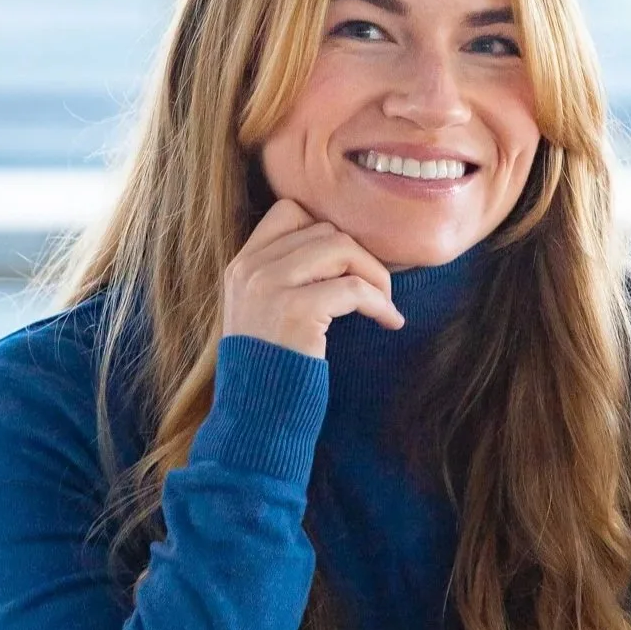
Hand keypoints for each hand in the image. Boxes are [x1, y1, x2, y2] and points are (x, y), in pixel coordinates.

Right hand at [221, 198, 402, 358]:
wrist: (254, 418)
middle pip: (324, 230)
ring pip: (341, 249)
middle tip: (374, 290)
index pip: (289, 211)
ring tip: (383, 304)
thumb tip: (341, 251)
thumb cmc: (268, 371)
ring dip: (374, 275)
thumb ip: (283, 278)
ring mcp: (270, 288)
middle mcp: (251, 270)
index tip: (344, 264)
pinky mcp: (296, 312)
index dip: (325, 229)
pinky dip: (380, 303)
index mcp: (241, 266)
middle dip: (359, 257)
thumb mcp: (261, 314)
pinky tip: (390, 321)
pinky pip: (353, 288)